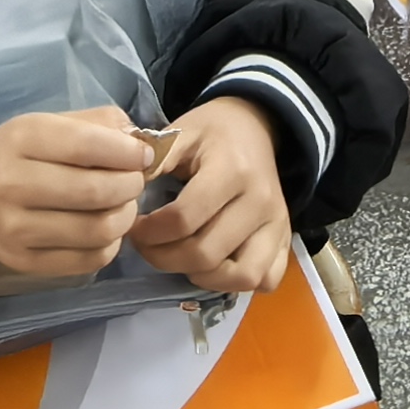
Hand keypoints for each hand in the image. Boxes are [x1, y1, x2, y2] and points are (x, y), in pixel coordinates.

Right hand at [0, 108, 154, 275]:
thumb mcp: (43, 123)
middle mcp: (13, 184)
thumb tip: (141, 142)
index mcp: (22, 139)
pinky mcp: (23, 263)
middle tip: (135, 181)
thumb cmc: (10, 153)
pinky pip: (85, 260)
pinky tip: (106, 231)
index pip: (86, 146)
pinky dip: (109, 246)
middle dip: (130, 186)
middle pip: (95, 191)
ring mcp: (16, 230)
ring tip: (124, 206)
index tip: (143, 155)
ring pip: (95, 230)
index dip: (126, 152)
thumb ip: (94, 125)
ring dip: (125, 217)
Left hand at [131, 95, 293, 294]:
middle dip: (165, 258)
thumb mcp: (178, 134)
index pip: (185, 219)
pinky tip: (214, 265)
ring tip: (180, 258)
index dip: (150, 232)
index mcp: (231, 169)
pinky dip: (238, 282)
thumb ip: (152, 163)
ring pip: (241, 276)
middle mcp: (260, 201)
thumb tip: (124, 195)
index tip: (134, 227)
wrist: (253, 125)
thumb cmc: (210, 132)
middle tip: (148, 246)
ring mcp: (277, 223)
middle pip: (207, 254)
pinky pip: (267, 279)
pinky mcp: (285, 239)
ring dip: (202, 276)